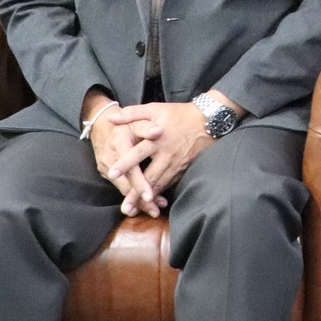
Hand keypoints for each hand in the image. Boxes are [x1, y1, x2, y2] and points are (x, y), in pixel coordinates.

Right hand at [84, 95, 164, 216]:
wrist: (101, 124)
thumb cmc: (124, 123)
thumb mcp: (136, 120)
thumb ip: (146, 126)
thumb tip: (158, 131)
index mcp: (119, 146)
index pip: (130, 169)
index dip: (139, 183)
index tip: (150, 196)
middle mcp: (110, 160)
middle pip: (125, 185)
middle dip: (138, 200)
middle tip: (154, 211)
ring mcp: (106, 168)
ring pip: (122, 188)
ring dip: (137, 201)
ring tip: (153, 209)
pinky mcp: (106, 173)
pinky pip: (121, 186)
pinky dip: (132, 194)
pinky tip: (144, 202)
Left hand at [104, 98, 222, 200]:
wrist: (209, 120)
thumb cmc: (180, 114)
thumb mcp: (156, 109)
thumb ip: (132, 113)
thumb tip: (111, 118)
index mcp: (157, 139)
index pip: (139, 153)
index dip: (126, 163)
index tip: (113, 174)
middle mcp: (166, 154)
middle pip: (149, 177)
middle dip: (136, 193)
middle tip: (125, 207)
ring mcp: (176, 163)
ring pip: (160, 184)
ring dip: (147, 198)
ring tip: (136, 210)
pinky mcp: (182, 168)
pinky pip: (169, 184)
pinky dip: (160, 194)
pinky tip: (152, 203)